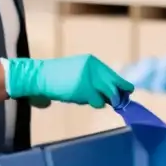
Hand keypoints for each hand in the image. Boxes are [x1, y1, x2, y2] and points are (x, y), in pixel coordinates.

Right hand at [4, 55, 133, 108]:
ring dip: (100, 101)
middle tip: (120, 102)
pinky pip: (96, 102)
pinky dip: (90, 103)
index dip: (121, 84)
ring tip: (84, 97)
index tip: (129, 91)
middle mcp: (93, 68)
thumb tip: (112, 92)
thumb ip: (93, 79)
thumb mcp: (78, 71)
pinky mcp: (83, 89)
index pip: (113, 74)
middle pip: (115, 85)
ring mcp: (88, 79)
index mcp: (92, 62)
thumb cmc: (55, 77)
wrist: (37, 77)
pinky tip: (77, 98)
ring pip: (106, 95)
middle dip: (119, 95)